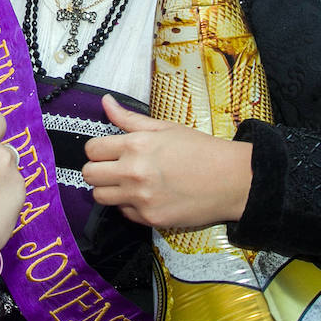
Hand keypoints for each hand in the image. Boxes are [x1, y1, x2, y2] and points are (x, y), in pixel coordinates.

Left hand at [82, 95, 252, 229]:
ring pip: (100, 197)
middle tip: (113, 168)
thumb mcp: (165, 127)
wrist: (232, 179)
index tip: (106, 152)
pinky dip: (129, 206)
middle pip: (89, 174)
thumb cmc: (201, 150)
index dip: (97, 150)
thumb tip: (106, 102)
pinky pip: (123, 213)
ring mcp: (141, 198)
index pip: (92, 149)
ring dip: (109, 190)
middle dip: (98, 170)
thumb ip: (129, 119)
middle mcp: (134, 172)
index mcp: (136, 145)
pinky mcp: (150, 218)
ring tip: (127, 183)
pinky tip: (146, 196)